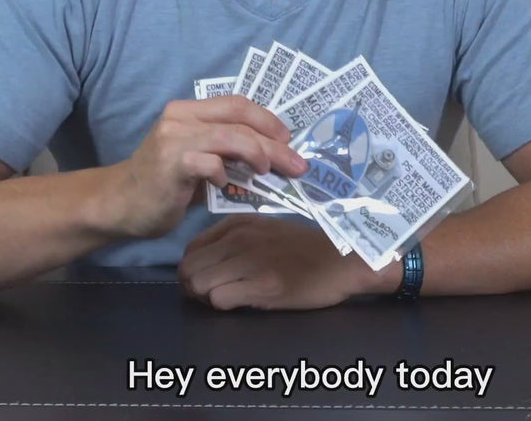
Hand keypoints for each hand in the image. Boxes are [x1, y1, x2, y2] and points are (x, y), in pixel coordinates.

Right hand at [100, 95, 306, 239]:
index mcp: (189, 110)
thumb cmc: (163, 185)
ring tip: (271, 171)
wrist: (119, 204)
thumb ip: (227, 154)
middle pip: (240, 118)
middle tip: (297, 163)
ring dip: (260, 154)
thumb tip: (272, 159)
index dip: (267, 119)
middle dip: (275, 141)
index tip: (288, 139)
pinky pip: (211, 163)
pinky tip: (226, 185)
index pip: (237, 103)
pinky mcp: (172, 164)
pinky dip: (225, 174)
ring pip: (232, 137)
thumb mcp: (198, 160)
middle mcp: (181, 118)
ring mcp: (175, 139)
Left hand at [178, 215, 389, 310]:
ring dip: (207, 299)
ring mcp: (250, 261)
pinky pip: (219, 299)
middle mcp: (239, 239)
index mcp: (237, 224)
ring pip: (198, 285)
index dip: (195, 269)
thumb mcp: (265, 230)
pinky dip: (224, 306)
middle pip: (188, 268)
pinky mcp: (263, 285)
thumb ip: (235, 240)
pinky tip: (243, 303)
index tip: (211, 280)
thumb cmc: (304, 248)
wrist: (342, 259)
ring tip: (228, 299)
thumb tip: (208, 261)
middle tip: (214, 295)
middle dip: (194, 287)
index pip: (190, 249)